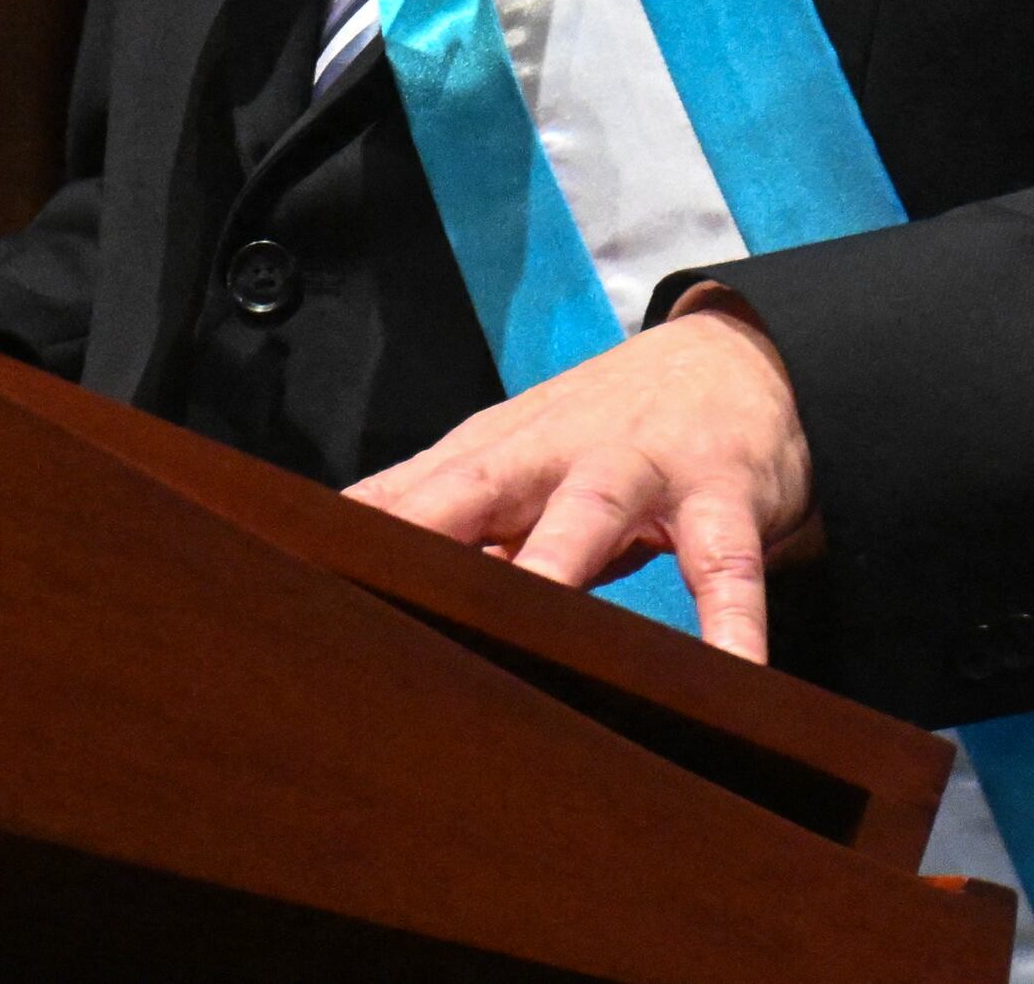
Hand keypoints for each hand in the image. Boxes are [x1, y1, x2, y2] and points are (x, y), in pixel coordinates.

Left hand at [345, 294, 817, 659]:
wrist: (740, 357)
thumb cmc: (606, 430)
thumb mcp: (514, 457)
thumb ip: (433, 503)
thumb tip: (333, 559)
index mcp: (498, 455)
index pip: (409, 496)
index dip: (351, 537)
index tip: (293, 585)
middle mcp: (559, 454)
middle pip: (481, 490)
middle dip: (428, 536)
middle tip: (373, 598)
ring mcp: (642, 467)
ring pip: (592, 515)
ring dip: (559, 563)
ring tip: (532, 621)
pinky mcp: (722, 494)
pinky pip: (726, 566)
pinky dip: (731, 621)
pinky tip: (728, 675)